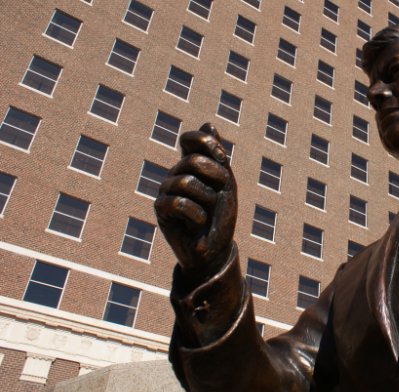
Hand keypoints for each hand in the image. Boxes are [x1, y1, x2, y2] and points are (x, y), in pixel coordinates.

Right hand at [155, 123, 236, 282]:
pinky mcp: (160, 209)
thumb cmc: (221, 217)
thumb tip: (208, 122)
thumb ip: (216, 156)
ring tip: (206, 213)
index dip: (207, 144)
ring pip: (185, 182)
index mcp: (193, 165)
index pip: (191, 139)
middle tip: (218, 198)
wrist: (216, 249)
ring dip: (206, 200)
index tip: (223, 161)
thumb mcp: (225, 184)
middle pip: (194, 161)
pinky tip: (198, 223)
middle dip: (215, 179)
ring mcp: (166, 190)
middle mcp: (177, 173)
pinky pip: (177, 202)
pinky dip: (195, 214)